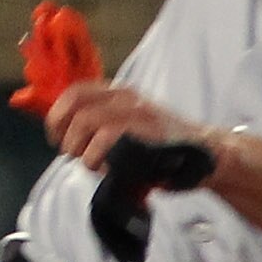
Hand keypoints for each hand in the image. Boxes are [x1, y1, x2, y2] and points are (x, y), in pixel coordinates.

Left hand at [42, 79, 214, 172]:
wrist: (206, 155)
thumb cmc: (163, 148)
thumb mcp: (129, 129)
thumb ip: (101, 127)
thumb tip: (66, 138)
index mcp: (119, 95)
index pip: (75, 92)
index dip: (56, 115)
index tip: (55, 137)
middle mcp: (126, 97)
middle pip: (74, 104)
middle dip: (64, 132)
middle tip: (72, 153)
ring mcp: (138, 111)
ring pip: (86, 120)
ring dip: (79, 147)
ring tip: (91, 164)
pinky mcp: (147, 129)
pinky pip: (107, 136)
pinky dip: (96, 156)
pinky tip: (105, 168)